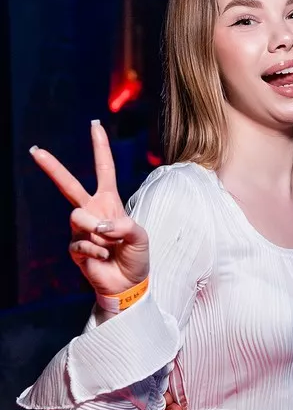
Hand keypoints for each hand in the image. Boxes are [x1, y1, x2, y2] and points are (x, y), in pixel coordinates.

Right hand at [31, 121, 148, 295]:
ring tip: (109, 245)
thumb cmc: (136, 257)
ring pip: (77, 217)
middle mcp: (92, 211)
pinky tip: (104, 259)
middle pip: (69, 185)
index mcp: (109, 202)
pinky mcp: (75, 248)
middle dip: (52, 167)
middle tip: (36, 151)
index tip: (94, 125)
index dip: (99, 147)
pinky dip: (96, 251)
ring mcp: (81, 230)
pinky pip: (80, 243)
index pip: (104, 169)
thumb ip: (124, 226)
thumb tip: (100, 226)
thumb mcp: (140, 237)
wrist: (128, 284)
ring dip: (96, 231)